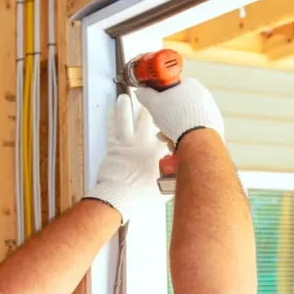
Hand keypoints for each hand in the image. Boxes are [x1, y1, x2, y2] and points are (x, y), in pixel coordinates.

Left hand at [84, 94, 168, 223]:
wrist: (120, 197)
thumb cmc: (142, 196)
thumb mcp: (165, 188)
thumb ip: (172, 178)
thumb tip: (180, 177)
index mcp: (158, 153)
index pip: (166, 133)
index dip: (168, 124)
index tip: (170, 117)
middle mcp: (144, 143)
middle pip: (147, 120)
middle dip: (150, 108)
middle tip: (151, 99)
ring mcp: (128, 143)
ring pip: (127, 118)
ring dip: (126, 106)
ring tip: (127, 96)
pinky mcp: (114, 146)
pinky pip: (112, 128)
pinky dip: (113, 116)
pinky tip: (113, 108)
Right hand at [135, 78, 224, 144]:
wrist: (197, 139)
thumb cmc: (177, 118)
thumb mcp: (153, 103)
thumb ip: (145, 95)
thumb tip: (140, 91)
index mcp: (190, 85)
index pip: (173, 88)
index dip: (162, 99)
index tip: (157, 108)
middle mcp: (203, 96)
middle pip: (178, 108)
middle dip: (167, 120)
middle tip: (161, 127)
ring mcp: (210, 111)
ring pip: (186, 120)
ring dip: (174, 131)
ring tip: (169, 140)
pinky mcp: (214, 126)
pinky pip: (196, 130)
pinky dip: (186, 137)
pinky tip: (179, 144)